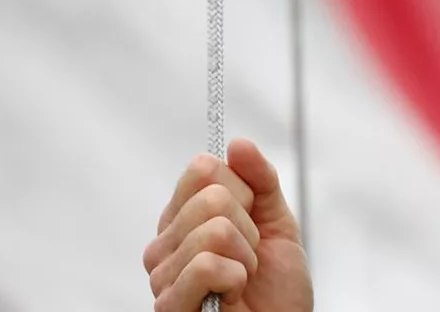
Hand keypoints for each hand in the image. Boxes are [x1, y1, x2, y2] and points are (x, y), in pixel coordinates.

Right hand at [143, 139, 312, 310]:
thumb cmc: (276, 287)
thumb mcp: (277, 222)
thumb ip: (261, 181)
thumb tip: (238, 143)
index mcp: (183, 217)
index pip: (202, 168)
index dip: (243, 191)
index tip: (252, 220)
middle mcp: (164, 242)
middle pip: (211, 197)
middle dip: (249, 228)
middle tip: (250, 257)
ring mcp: (162, 275)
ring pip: (214, 230)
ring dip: (246, 258)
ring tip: (242, 279)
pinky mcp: (169, 305)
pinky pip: (206, 265)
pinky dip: (235, 278)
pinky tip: (231, 295)